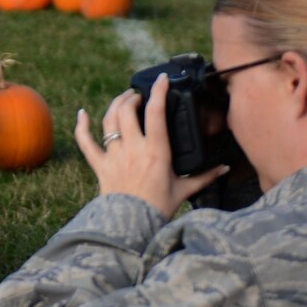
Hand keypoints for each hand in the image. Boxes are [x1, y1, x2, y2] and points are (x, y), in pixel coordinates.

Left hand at [73, 74, 228, 219]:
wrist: (132, 226)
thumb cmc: (159, 208)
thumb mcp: (184, 190)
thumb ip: (205, 176)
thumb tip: (225, 168)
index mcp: (156, 150)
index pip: (156, 111)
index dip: (159, 91)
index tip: (162, 80)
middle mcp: (133, 148)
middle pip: (127, 111)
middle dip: (132, 97)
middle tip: (139, 96)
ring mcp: (114, 155)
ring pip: (109, 121)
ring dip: (115, 105)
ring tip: (123, 100)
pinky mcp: (100, 165)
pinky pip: (86, 142)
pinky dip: (81, 126)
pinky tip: (81, 114)